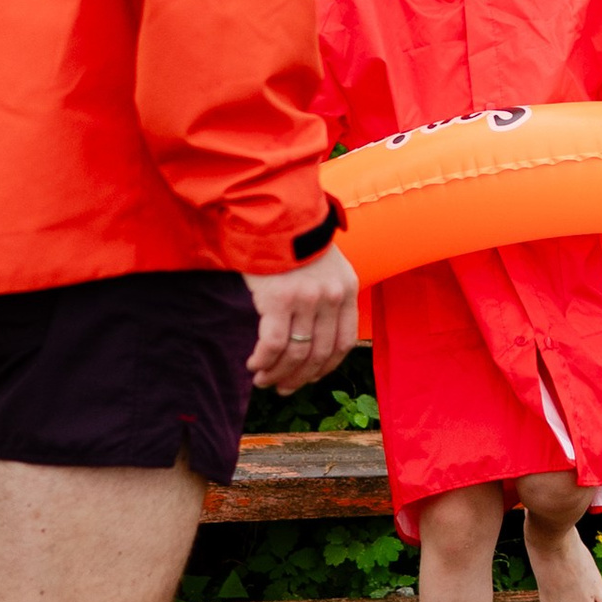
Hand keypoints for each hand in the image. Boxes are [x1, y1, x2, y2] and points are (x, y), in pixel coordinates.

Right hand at [247, 247, 359, 390]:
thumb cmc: (294, 240)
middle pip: (319, 354)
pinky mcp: (279, 300)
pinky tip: (254, 365)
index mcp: (347, 290)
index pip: (343, 343)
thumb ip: (329, 295)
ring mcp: (306, 300)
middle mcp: (330, 297)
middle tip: (283, 388)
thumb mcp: (327, 265)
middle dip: (299, 378)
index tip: (309, 378)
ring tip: (263, 380)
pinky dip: (263, 360)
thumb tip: (316, 334)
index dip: (326, 368)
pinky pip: (273, 344)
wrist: (272, 213)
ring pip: (295, 354)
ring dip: (278, 374)